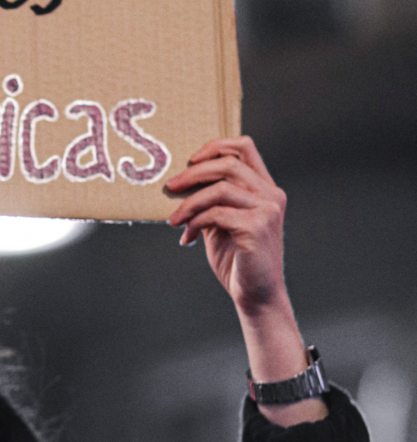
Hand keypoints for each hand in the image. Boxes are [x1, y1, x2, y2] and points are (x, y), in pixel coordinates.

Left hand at [164, 136, 285, 317]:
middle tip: (170, 187)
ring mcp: (267, 211)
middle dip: (193, 173)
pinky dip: (195, 223)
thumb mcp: (221, 223)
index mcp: (266, 188)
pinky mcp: (256, 228)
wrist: (257, 295)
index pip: (245, 147)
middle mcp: (271, 195)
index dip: (216, 146)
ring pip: (219, 189)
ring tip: (174, 220)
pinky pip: (216, 214)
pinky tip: (187, 238)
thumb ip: (212, 200)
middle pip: (228, 164)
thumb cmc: (237, 259)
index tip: (190, 160)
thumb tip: (181, 181)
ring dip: (189, 203)